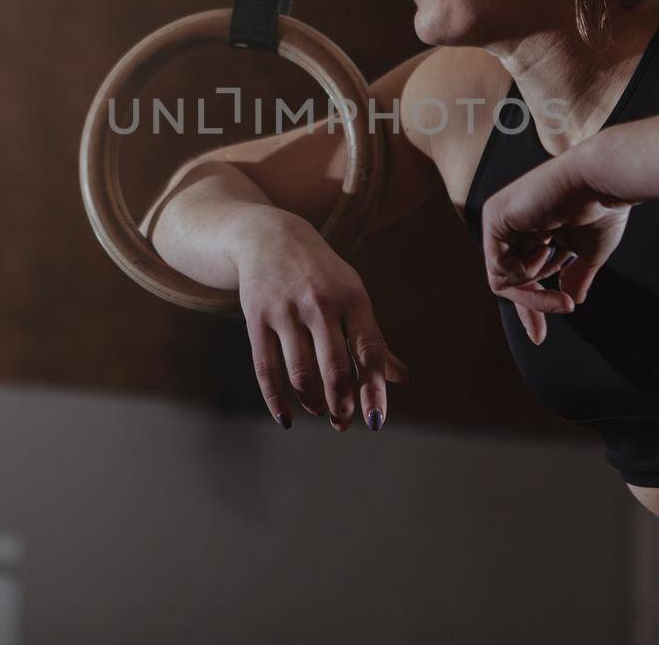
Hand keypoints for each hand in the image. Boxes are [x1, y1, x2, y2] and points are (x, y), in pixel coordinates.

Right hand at [235, 210, 408, 431]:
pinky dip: (276, 400)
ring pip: (300, 373)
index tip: (375, 422)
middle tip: (343, 423)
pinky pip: (266, 369)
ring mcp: (286, 312)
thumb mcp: (353, 296)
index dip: (372, 390)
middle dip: (341, 403)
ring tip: (320, 411)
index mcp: (353, 299)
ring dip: (312, 402)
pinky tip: (286, 418)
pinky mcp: (257, 319)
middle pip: (334, 367)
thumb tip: (400, 378)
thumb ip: (373, 339)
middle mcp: (320, 304)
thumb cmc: (321, 275)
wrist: (269, 237)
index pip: (368, 351)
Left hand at [480, 156, 631, 344]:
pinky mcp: (495, 218)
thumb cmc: (602, 208)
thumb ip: (575, 275)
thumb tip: (572, 298)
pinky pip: (499, 268)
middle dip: (533, 302)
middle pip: (509, 280)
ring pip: (503, 279)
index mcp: (534, 229)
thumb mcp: (588, 252)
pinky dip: (524, 273)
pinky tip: (546, 251)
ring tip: (560, 268)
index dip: (531, 307)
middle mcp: (512, 224)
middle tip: (564, 308)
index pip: (521, 275)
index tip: (539, 337)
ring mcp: (500, 220)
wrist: (602, 180)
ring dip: (534, 288)